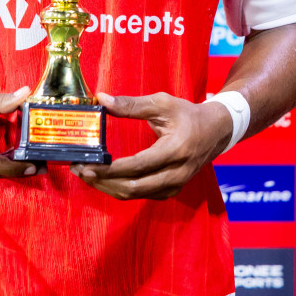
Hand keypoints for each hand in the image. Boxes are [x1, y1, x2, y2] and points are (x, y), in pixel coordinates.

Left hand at [70, 91, 231, 200]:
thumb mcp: (162, 103)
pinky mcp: (170, 191)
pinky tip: (103, 179)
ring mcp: (174, 186)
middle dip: (103, 180)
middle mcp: (177, 173)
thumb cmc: (188, 115)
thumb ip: (131, 104)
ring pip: (135, 195)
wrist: (215, 132)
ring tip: (85, 174)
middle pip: (134, 186)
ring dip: (107, 187)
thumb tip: (101, 99)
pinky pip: (141, 196)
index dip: (111, 168)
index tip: (88, 163)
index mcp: (176, 150)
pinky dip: (119, 189)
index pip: (139, 165)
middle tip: (80, 169)